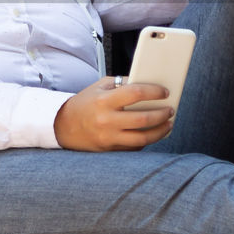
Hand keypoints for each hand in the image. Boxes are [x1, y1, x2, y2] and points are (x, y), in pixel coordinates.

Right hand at [53, 77, 173, 150]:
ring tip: (168, 124)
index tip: (165, 92)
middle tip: (170, 110)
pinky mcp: (110, 149)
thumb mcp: (99, 87)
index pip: (135, 93)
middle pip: (143, 119)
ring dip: (160, 131)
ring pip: (142, 138)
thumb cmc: (85, 103)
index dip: (154, 92)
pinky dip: (147, 140)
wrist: (63, 126)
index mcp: (104, 100)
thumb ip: (122, 84)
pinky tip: (153, 133)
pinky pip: (135, 147)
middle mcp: (106, 120)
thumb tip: (148, 84)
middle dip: (162, 114)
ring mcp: (108, 137)